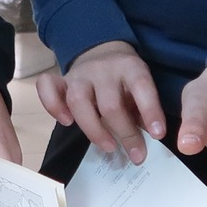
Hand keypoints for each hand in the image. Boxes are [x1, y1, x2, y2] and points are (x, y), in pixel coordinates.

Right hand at [36, 40, 164, 163]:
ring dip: (94, 129)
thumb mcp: (140, 85)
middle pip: (110, 104)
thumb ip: (143, 108)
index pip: (141, 87)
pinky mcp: (61, 79)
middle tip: (136, 155)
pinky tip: (66, 122)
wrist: (101, 51)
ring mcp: (79, 75)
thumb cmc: (125, 78)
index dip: (151, 111)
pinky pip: (48, 88)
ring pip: (78, 101)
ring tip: (109, 147)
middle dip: (125, 133)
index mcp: (130, 67)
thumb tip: (151, 136)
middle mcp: (103, 70)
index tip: (159, 135)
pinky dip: (53, 106)